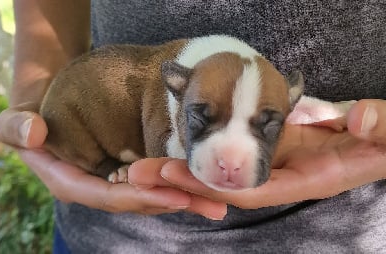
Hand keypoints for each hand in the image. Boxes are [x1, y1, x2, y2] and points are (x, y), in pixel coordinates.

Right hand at [0, 106, 226, 218]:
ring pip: (154, 194)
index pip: (109, 196)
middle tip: (214, 202)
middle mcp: (98, 188)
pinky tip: (207, 185)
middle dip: (176, 202)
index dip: (142, 197)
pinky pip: (157, 182)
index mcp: (73, 183)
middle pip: (140, 200)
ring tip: (220, 197)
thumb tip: (34, 131)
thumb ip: (18, 127)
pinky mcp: (130, 174)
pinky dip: (181, 183)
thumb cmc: (34, 114)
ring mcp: (116, 183)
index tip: (177, 196)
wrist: (51, 106)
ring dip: (186, 197)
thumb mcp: (17, 119)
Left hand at [148, 99, 385, 208]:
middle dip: (183, 181)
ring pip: (222, 169)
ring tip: (143, 163)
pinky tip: (177, 146)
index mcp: (308, 177)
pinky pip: (231, 151)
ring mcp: (272, 159)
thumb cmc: (385, 142)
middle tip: (138, 172)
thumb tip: (359, 120)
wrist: (382, 141)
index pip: (251, 189)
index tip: (174, 174)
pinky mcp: (270, 143)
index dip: (213, 185)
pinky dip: (204, 152)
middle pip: (225, 183)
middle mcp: (283, 174)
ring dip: (184, 166)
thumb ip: (379, 127)